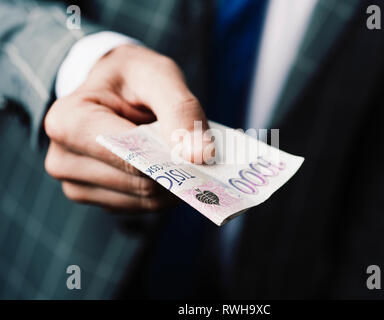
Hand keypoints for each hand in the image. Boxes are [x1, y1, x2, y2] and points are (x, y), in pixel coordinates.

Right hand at [44, 44, 213, 209]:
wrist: (113, 87)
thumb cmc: (132, 77)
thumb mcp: (159, 75)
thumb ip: (182, 110)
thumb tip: (201, 156)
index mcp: (68, 121)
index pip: (130, 155)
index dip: (171, 157)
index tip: (203, 154)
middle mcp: (63, 158)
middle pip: (140, 183)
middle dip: (176, 169)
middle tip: (198, 149)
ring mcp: (76, 184)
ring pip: (146, 200)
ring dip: (173, 180)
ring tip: (179, 152)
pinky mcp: (96, 197)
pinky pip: (143, 206)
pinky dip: (163, 189)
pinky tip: (165, 165)